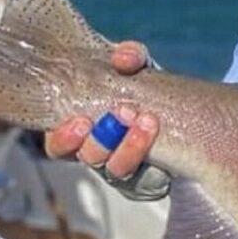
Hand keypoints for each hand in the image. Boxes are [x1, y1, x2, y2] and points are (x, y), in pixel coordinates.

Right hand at [43, 41, 158, 179]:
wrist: (178, 110)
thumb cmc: (142, 87)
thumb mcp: (136, 67)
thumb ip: (129, 56)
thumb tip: (123, 58)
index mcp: (80, 131)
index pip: (59, 145)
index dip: (64, 139)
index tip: (80, 123)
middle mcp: (98, 154)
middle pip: (89, 159)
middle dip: (102, 140)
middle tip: (122, 114)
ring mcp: (123, 169)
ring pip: (117, 171)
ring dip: (131, 146)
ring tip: (148, 121)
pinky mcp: (149, 180)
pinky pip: (148, 181)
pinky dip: (155, 165)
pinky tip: (163, 144)